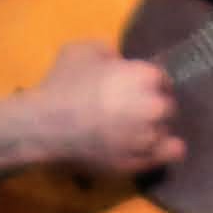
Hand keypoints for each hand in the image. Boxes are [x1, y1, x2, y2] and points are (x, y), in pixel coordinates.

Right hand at [22, 39, 184, 183]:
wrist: (45, 126)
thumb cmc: (62, 85)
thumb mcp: (80, 50)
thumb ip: (107, 51)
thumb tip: (118, 59)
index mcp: (143, 76)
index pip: (161, 78)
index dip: (149, 81)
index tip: (137, 86)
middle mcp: (153, 106)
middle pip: (167, 105)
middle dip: (154, 105)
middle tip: (135, 108)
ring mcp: (147, 137)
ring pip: (166, 130)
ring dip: (155, 128)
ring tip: (137, 130)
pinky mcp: (138, 162)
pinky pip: (167, 155)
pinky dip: (166, 150)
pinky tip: (158, 147)